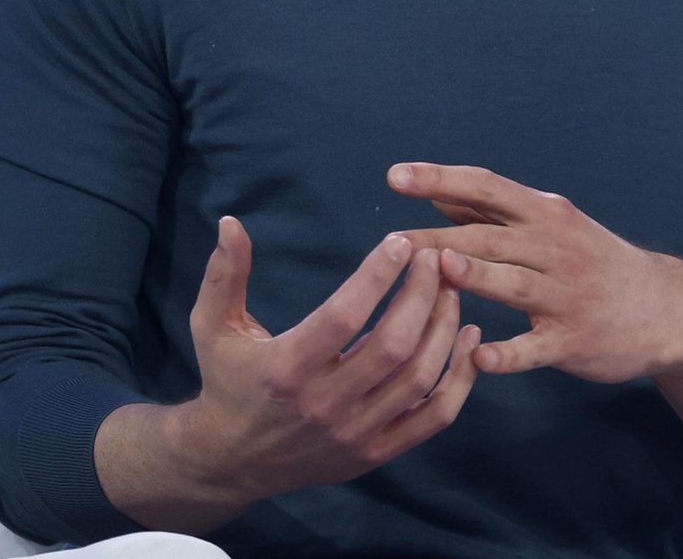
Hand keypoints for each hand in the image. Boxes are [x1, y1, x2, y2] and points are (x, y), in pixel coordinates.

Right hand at [180, 216, 485, 504]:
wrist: (231, 461)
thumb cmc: (228, 381)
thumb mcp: (212, 326)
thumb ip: (224, 275)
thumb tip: (231, 222)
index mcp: (286, 368)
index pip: (343, 317)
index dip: (376, 277)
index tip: (399, 242)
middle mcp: (323, 405)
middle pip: (392, 346)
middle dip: (422, 295)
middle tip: (435, 258)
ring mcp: (354, 433)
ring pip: (419, 378)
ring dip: (444, 327)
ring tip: (452, 288)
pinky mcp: (376, 453)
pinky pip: (434, 417)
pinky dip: (460, 378)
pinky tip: (469, 338)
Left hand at [384, 162, 682, 383]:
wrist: (666, 309)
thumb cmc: (593, 262)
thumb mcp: (554, 225)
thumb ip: (495, 212)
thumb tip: (437, 191)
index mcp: (546, 214)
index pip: (487, 187)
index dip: (440, 178)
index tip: (396, 176)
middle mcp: (556, 248)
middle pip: (490, 237)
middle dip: (438, 238)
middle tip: (391, 242)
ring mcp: (566, 295)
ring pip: (514, 284)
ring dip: (478, 276)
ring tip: (441, 271)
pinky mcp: (574, 340)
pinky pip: (536, 348)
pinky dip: (508, 353)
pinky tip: (478, 355)